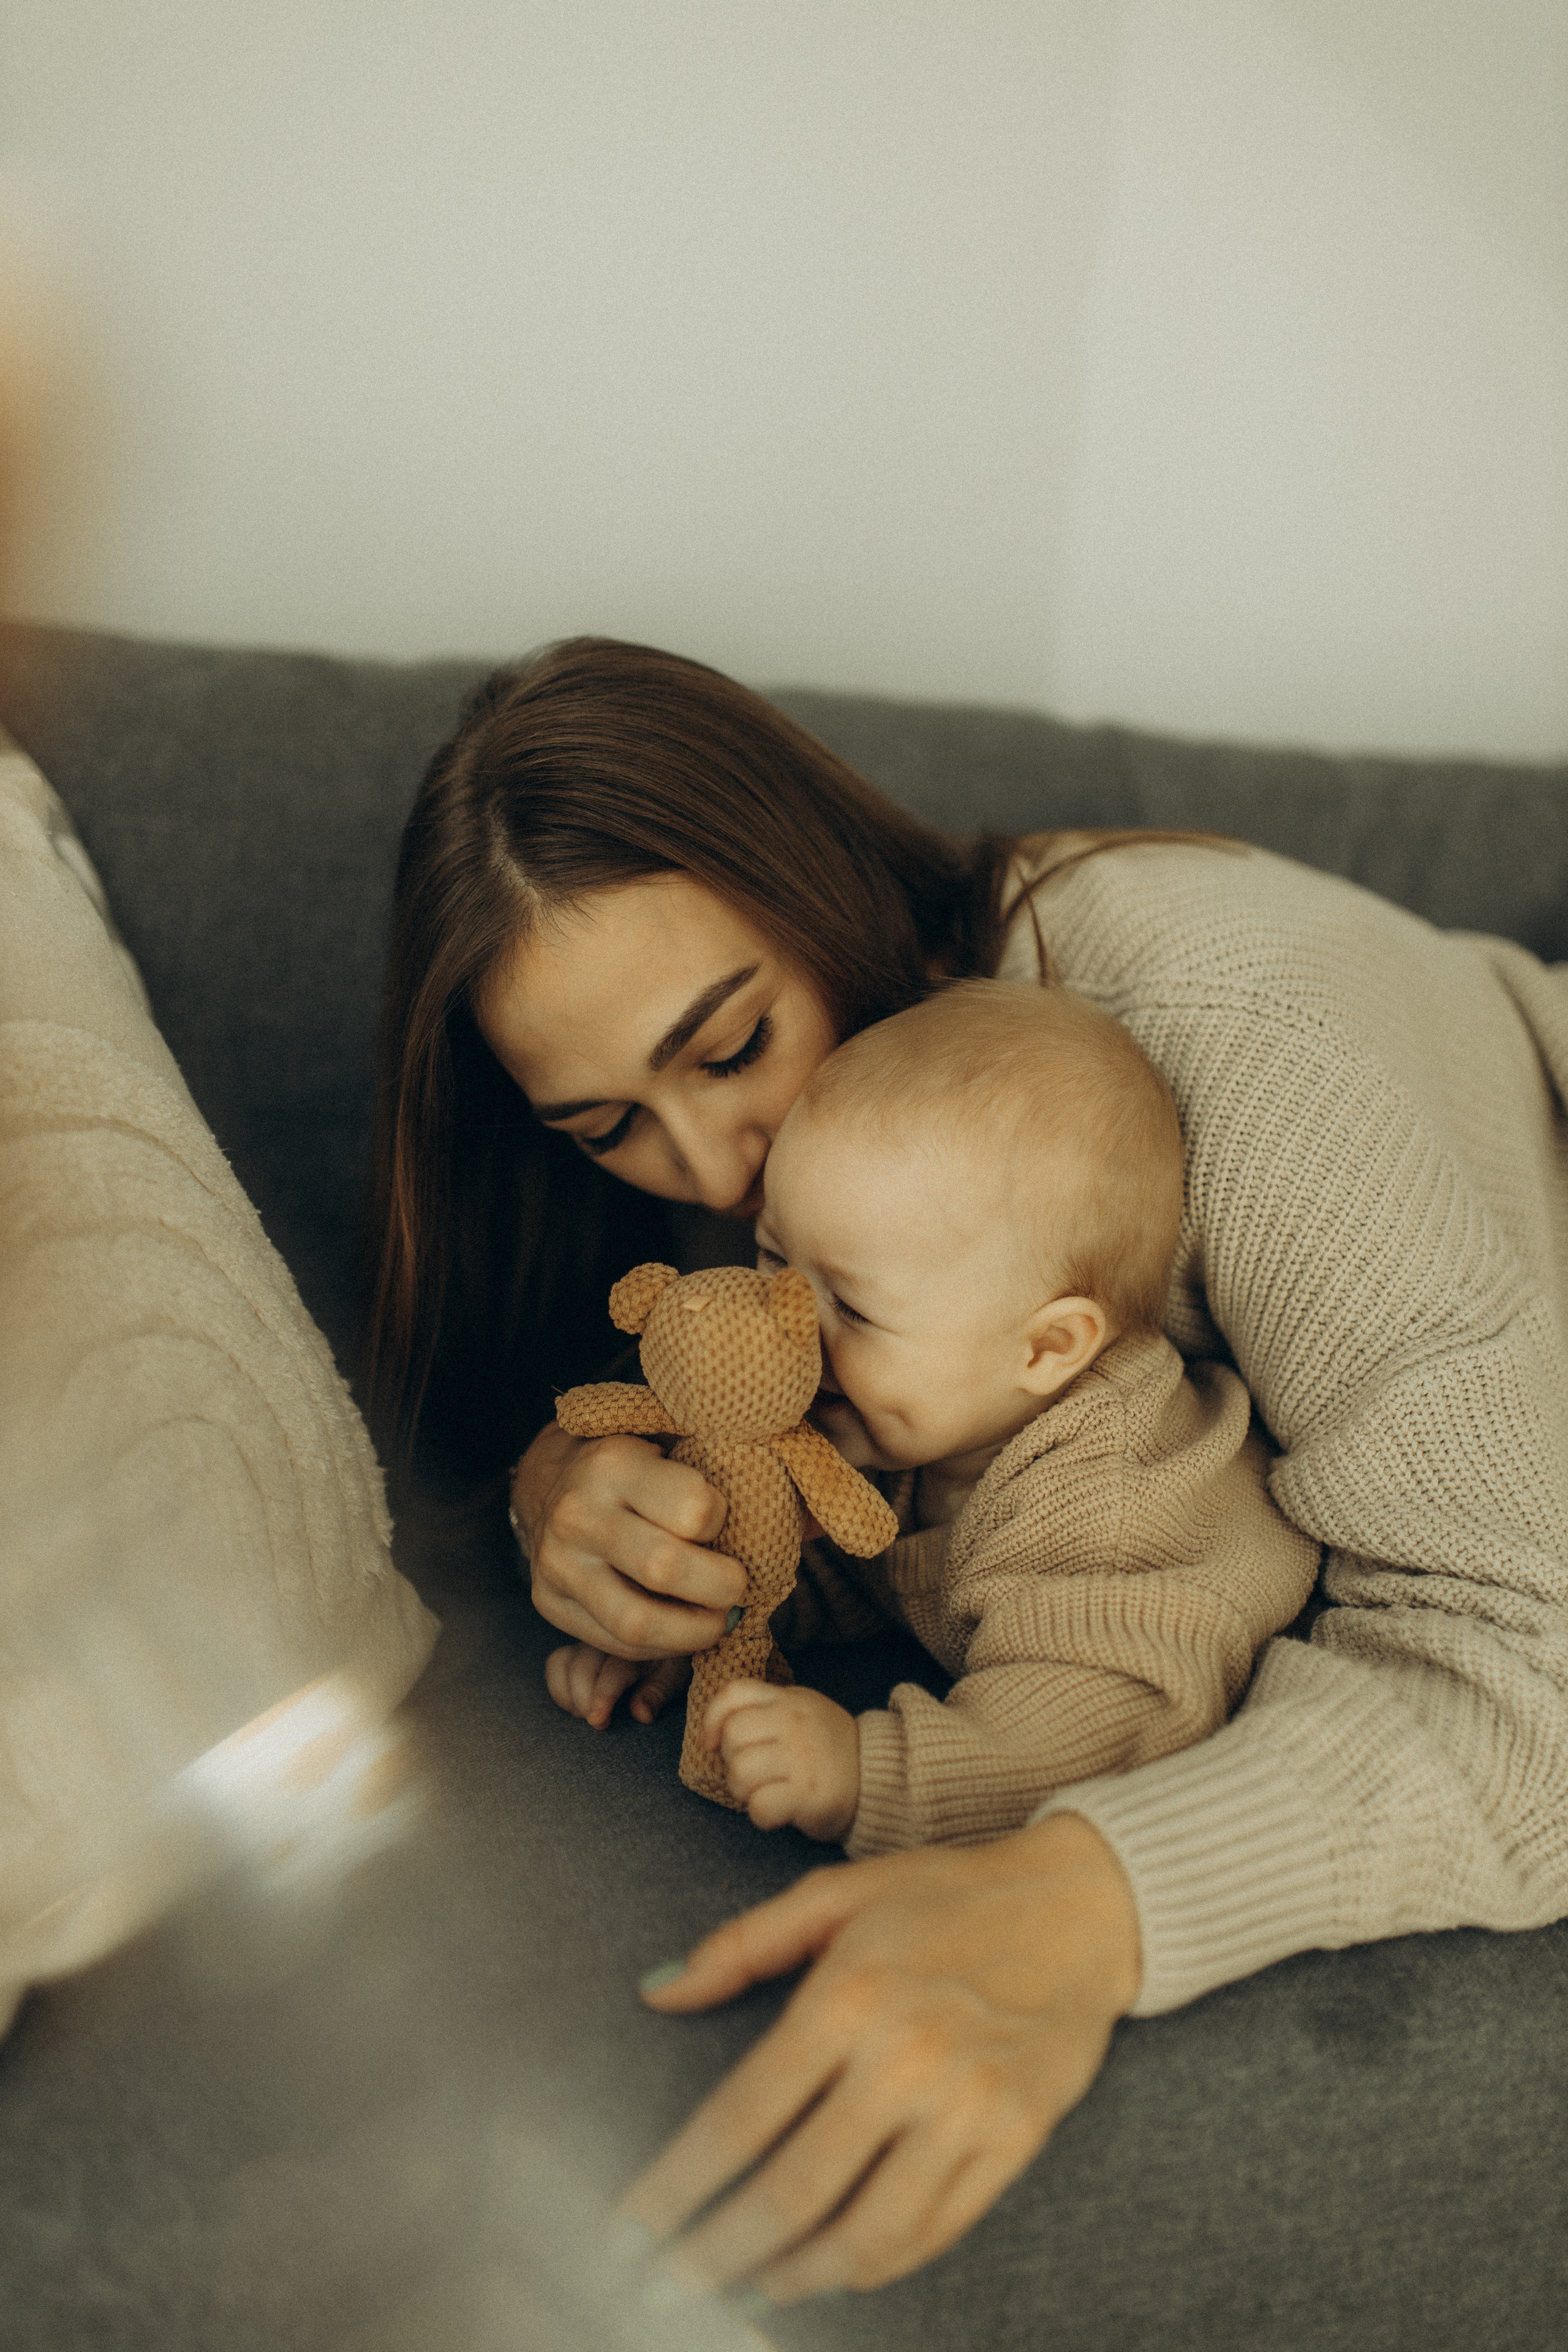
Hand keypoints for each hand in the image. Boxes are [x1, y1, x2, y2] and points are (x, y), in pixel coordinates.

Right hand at [512, 1423, 743, 1660]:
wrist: (552, 1485)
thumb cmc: (637, 1470)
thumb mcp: (674, 1446)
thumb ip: (730, 1474)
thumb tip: (813, 1525)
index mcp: (615, 1463)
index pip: (692, 1509)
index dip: (722, 1524)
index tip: (723, 1525)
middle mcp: (578, 1513)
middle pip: (664, 1568)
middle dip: (719, 1588)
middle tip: (738, 1588)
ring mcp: (557, 1563)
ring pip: (636, 1621)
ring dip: (693, 1631)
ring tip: (717, 1620)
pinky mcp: (549, 1602)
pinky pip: (615, 1644)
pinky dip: (661, 1647)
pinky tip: (681, 1631)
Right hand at [545, 1643, 692, 1729]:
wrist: (661, 1641)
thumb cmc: (667, 1662)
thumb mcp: (674, 1677)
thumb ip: (657, 1694)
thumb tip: (641, 1715)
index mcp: (635, 1644)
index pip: (612, 1671)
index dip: (602, 1698)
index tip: (598, 1721)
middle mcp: (606, 1639)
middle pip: (582, 1667)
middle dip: (584, 1700)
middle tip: (597, 1722)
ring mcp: (587, 1641)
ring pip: (562, 1662)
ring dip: (568, 1694)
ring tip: (584, 1714)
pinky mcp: (574, 1648)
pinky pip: (555, 1663)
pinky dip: (558, 1686)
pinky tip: (573, 1704)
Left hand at [623, 1813, 1140, 2301]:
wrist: (1081, 1903)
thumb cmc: (946, 1895)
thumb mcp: (836, 1895)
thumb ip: (740, 1946)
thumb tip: (656, 1993)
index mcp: (849, 1993)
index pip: (741, 2118)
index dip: (676, 2185)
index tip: (628, 2231)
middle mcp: (906, 2056)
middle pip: (791, 2191)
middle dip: (715, 2251)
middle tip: (666, 2287)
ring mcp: (967, 2106)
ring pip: (864, 2232)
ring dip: (792, 2276)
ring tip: (746, 2286)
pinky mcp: (1015, 2139)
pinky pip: (932, 2231)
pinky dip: (873, 2266)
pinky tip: (831, 2270)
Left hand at [704, 1681, 858, 1840]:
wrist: (878, 1777)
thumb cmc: (828, 1750)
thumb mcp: (803, 1712)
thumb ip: (766, 1712)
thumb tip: (716, 1732)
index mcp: (789, 1700)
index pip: (735, 1694)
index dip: (712, 1719)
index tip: (711, 1742)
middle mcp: (795, 1722)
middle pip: (732, 1736)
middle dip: (731, 1760)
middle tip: (753, 1773)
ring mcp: (803, 1757)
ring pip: (739, 1772)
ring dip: (743, 1791)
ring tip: (764, 1791)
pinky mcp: (809, 1794)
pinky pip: (760, 1806)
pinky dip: (761, 1815)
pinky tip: (778, 1811)